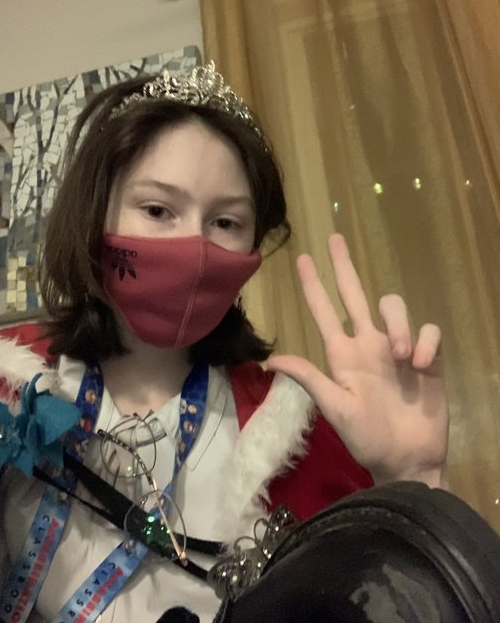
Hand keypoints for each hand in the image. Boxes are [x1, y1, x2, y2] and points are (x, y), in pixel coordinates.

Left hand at [267, 234, 447, 486]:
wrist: (407, 461)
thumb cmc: (368, 437)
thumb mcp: (336, 408)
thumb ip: (310, 379)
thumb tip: (271, 359)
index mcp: (344, 355)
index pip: (325, 312)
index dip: (313, 286)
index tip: (301, 259)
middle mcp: (368, 344)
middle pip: (355, 294)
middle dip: (343, 266)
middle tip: (333, 238)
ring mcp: (398, 348)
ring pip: (394, 306)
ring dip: (399, 323)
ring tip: (401, 356)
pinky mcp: (428, 357)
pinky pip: (429, 330)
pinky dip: (426, 342)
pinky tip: (421, 366)